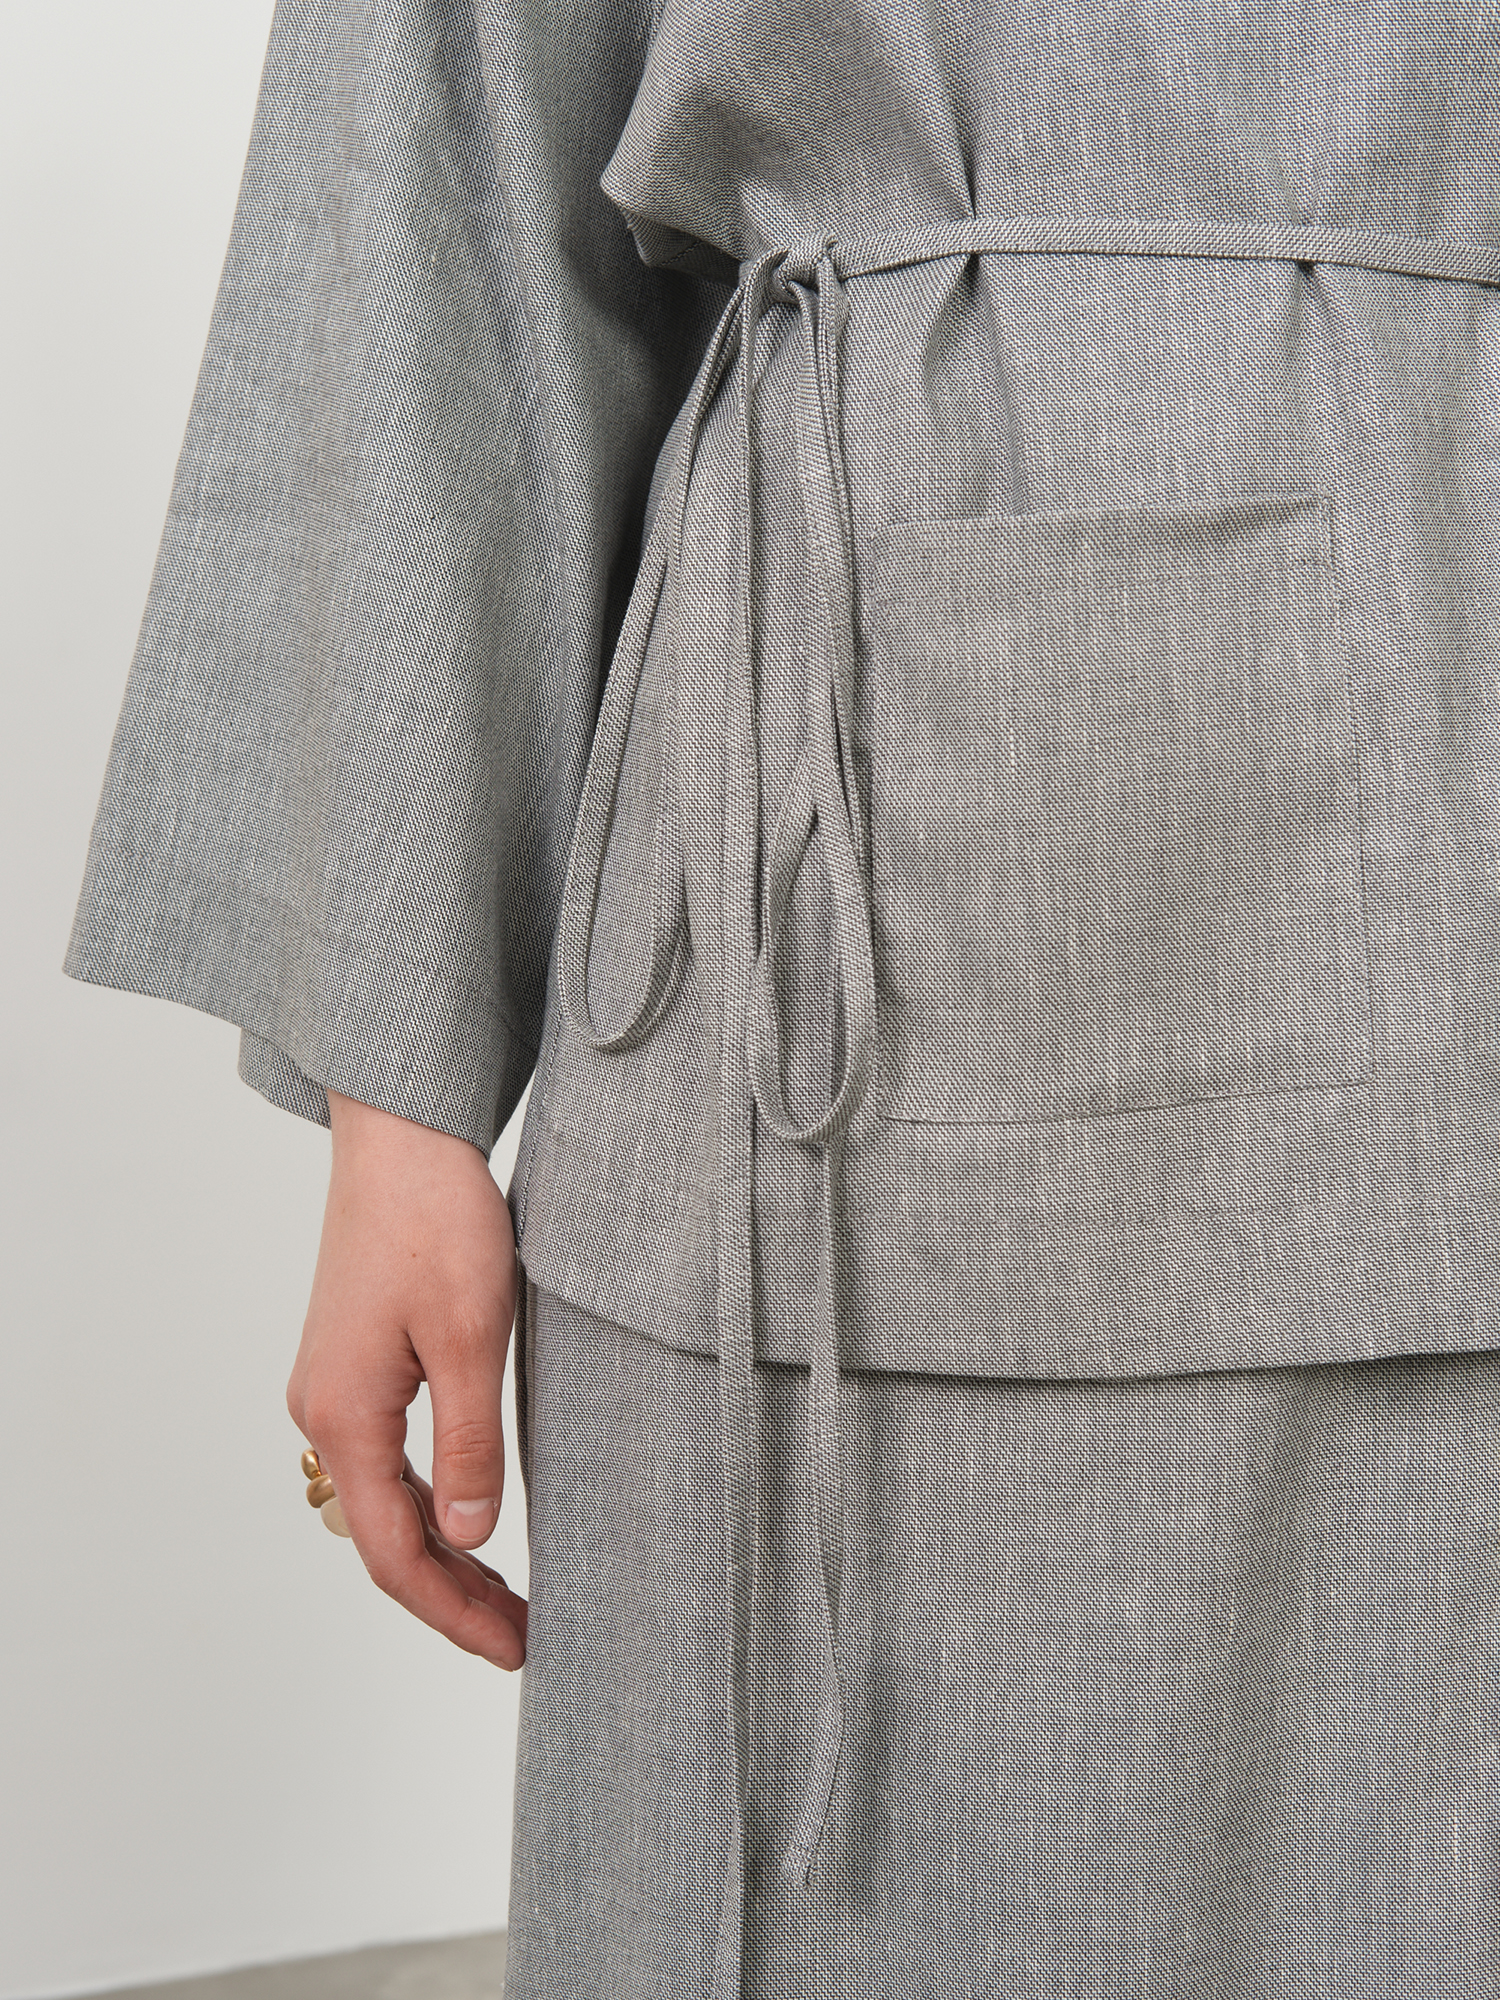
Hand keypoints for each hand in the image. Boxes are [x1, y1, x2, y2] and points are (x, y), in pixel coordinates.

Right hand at [286, 1090, 527, 1669]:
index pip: (394, 1553)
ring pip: (383, 1502)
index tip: (515, 1650)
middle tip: (525, 1635)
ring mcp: (333, 1387)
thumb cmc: (436, 1220)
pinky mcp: (353, 1363)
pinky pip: (385, 1460)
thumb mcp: (469, 1337)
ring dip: (442, 1552)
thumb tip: (466, 1538)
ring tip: (507, 1593)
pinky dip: (428, 1503)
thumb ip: (467, 1445)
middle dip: (452, 1595)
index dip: (453, 1614)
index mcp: (345, 1416)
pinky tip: (468, 1517)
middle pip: (382, 1538)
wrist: (401, 1136)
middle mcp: (323, 1412)